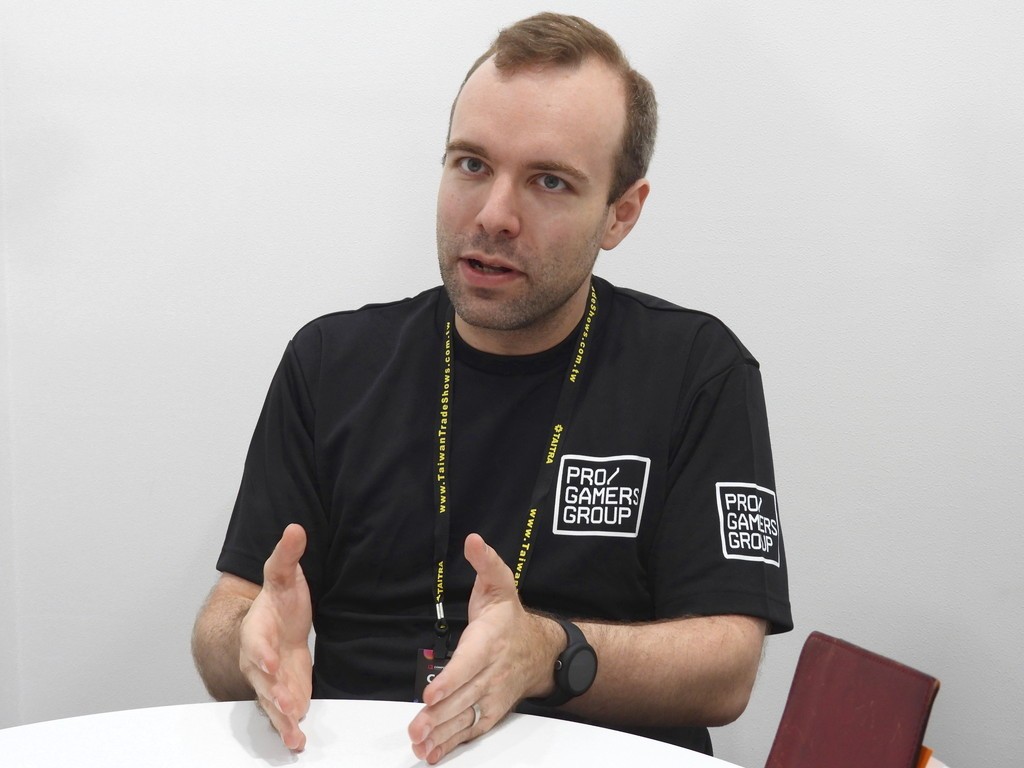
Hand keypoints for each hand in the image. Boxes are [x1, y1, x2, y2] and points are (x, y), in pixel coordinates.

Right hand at [239, 523, 313, 749]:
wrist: (274, 623)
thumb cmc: (278, 601)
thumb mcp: (284, 575)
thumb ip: (288, 555)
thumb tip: (295, 528)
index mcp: (257, 630)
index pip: (256, 642)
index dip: (262, 653)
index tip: (270, 663)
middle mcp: (258, 660)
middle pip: (262, 681)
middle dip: (273, 694)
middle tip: (287, 708)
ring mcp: (270, 680)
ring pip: (271, 702)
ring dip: (282, 718)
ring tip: (293, 734)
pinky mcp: (284, 692)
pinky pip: (283, 713)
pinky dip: (289, 728)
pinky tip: (297, 742)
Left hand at [407, 533, 563, 763]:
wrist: (542, 650)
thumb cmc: (511, 618)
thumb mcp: (500, 584)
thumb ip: (486, 563)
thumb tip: (474, 541)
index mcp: (490, 642)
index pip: (469, 663)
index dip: (451, 680)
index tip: (432, 693)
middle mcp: (491, 673)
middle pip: (464, 698)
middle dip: (439, 715)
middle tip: (416, 728)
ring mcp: (492, 696)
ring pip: (466, 718)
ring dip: (442, 734)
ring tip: (421, 745)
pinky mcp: (490, 711)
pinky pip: (471, 730)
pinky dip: (452, 744)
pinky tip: (433, 754)